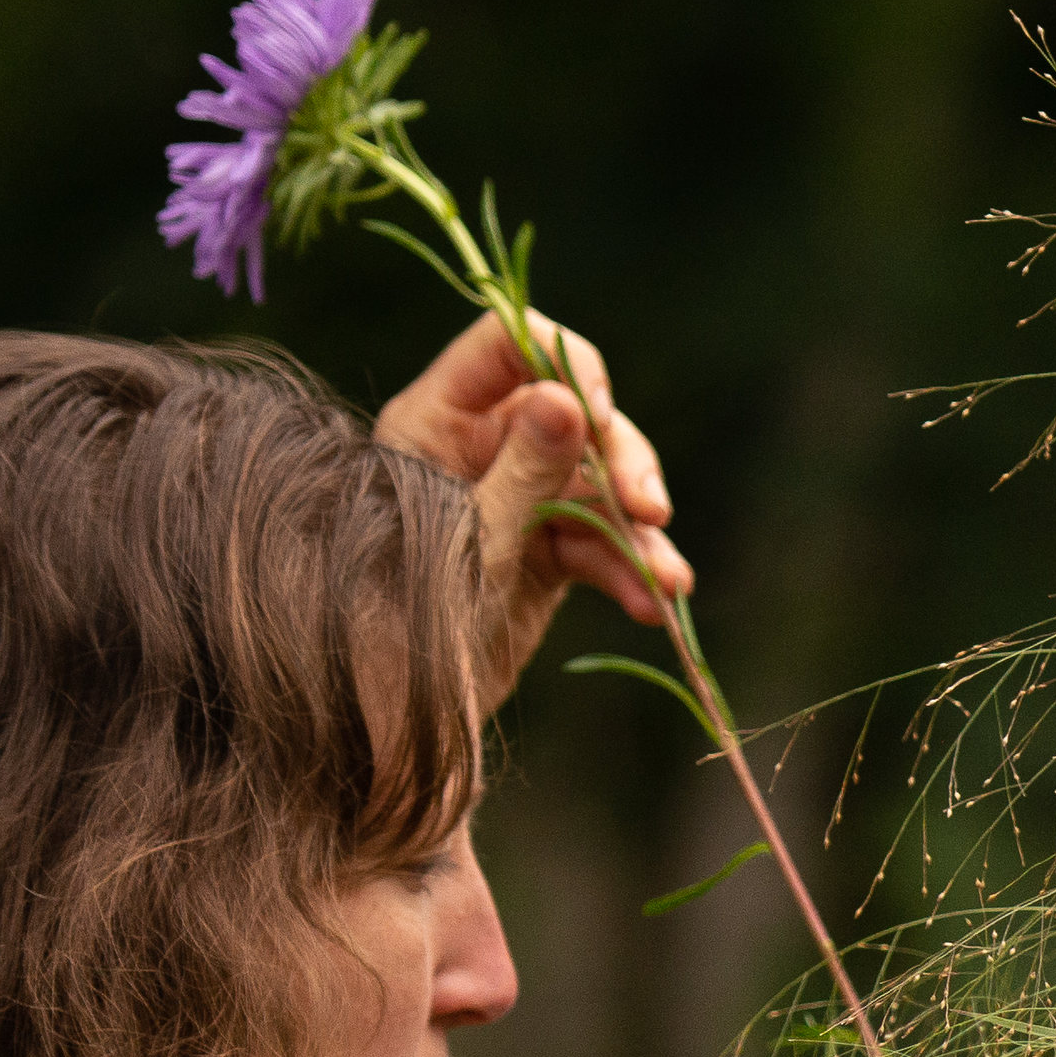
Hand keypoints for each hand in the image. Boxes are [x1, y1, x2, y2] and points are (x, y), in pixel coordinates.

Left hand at [375, 306, 690, 685]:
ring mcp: (518, 495)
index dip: (566, 364)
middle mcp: (482, 445)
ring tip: (666, 584)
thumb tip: (566, 398)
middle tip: (651, 511)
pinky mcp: (547, 549)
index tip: (601, 416)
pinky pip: (601, 542)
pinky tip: (650, 606)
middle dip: (623, 464)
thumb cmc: (402, 614)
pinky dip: (629, 571)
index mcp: (440, 418)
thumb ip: (523, 470)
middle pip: (576, 416)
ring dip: (638, 533)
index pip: (509, 346)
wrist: (389, 710)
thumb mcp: (472, 538)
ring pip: (601, 483)